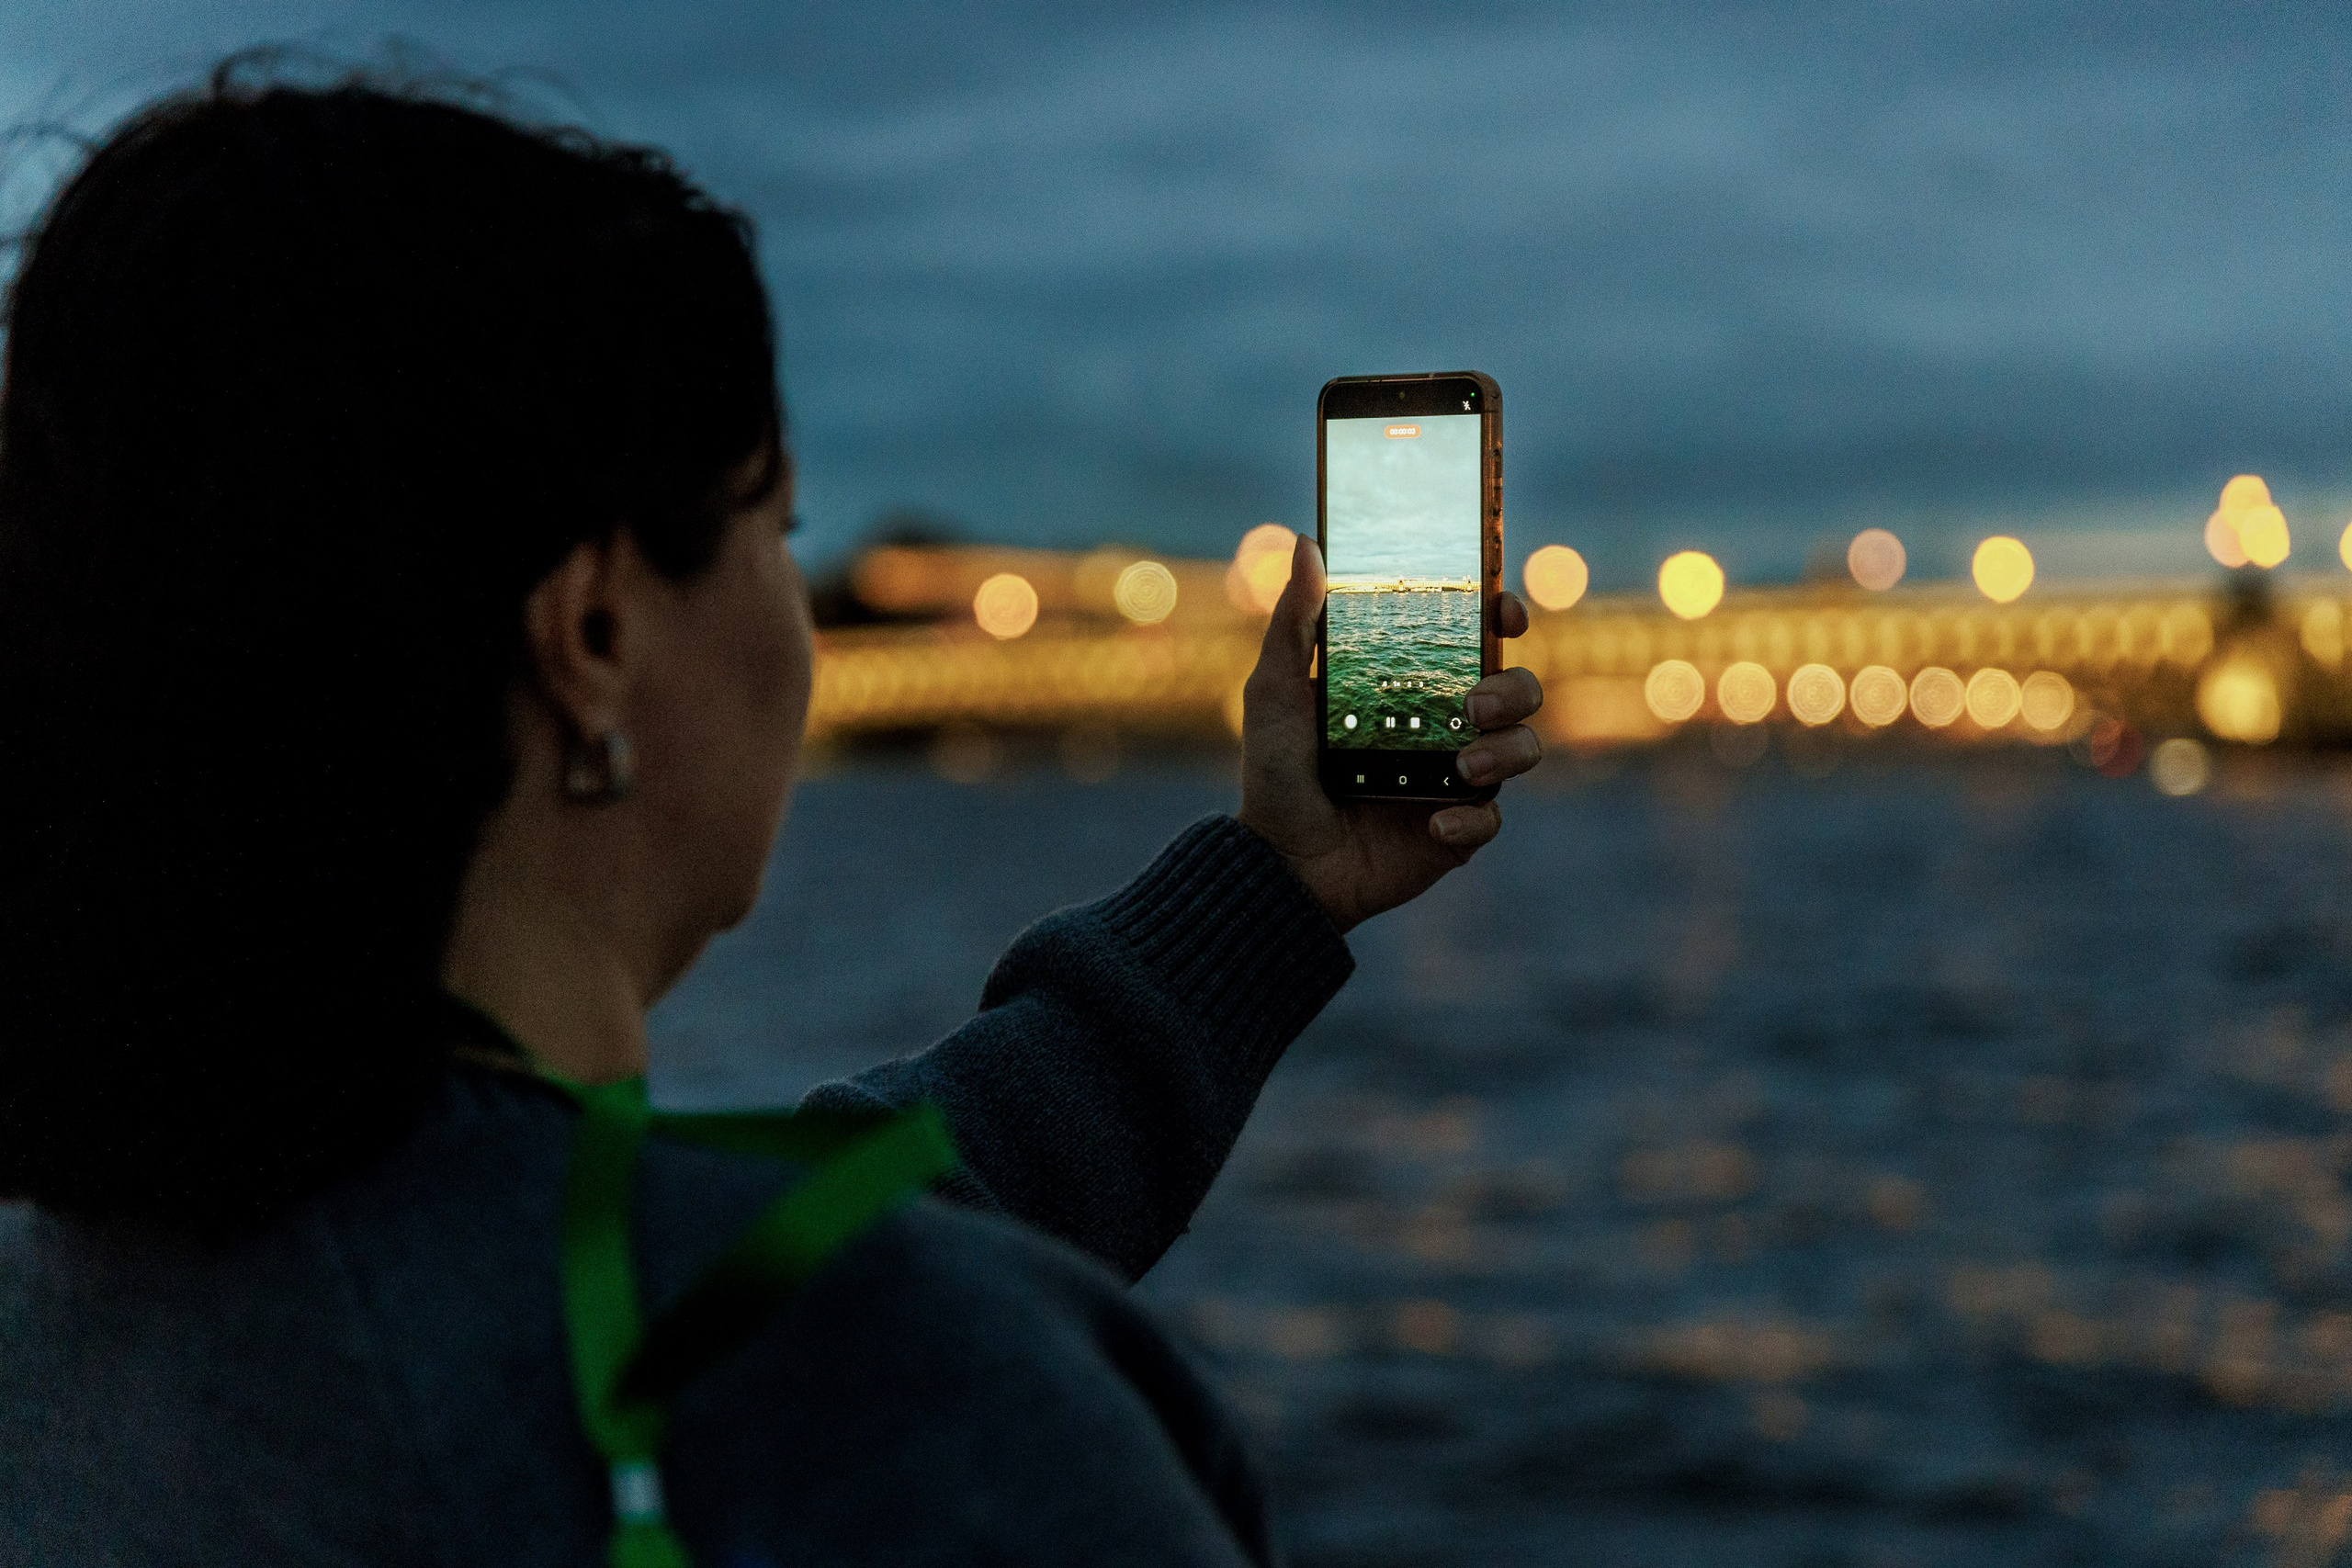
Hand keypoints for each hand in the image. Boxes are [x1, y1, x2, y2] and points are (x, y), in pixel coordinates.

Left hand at [1236, 532, 1543, 933]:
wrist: (1279, 861)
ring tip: (1463, 767)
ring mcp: (1456, 778)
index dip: (1504, 615)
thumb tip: (1307, 543)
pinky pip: (1490, 821)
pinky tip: (1433, 824)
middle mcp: (1445, 724)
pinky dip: (1470, 820)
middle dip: (1514, 688)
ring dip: (1507, 751)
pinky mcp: (1456, 832)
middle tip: (1474, 702)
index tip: (1504, 611)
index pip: (1478, 638)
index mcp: (1413, 682)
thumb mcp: (1276, 691)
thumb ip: (1294, 621)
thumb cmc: (1276, 771)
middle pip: (1519, 689)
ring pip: (1523, 749)